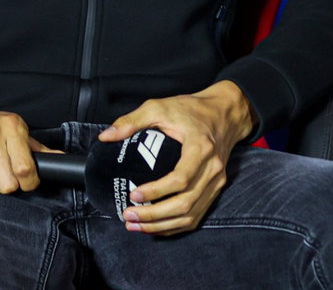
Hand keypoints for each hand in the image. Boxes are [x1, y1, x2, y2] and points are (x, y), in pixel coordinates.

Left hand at [99, 80, 256, 235]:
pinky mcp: (216, 188)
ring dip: (162, 225)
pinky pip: (197, 215)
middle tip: (128, 215)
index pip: (181, 179)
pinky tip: (155, 227)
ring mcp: (217, 181)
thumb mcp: (161, 106)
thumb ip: (132, 120)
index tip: (133, 194)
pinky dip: (175, 226)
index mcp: (201, 148)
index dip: (156, 192)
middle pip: (185, 203)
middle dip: (154, 216)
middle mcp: (213, 169)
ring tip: (136, 225)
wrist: (226, 113)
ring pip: (191, 215)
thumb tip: (106, 137)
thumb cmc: (193, 110)